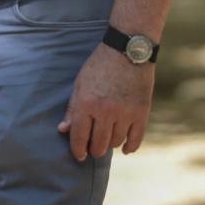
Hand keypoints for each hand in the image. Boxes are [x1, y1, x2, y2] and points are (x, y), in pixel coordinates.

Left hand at [57, 43, 154, 161]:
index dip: (77, 151)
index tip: (79, 155)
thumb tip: (63, 130)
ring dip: (110, 144)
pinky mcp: (141, 112)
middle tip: (93, 147)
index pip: (79, 138)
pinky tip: (124, 147)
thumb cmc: (100, 65)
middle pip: (98, 145)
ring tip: (108, 137)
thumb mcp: (80, 83)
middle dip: (94, 150)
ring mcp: (125, 113)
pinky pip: (135, 140)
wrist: (128, 49)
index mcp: (87, 103)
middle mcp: (105, 111)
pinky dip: (129, 147)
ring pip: (115, 143)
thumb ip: (72, 108)